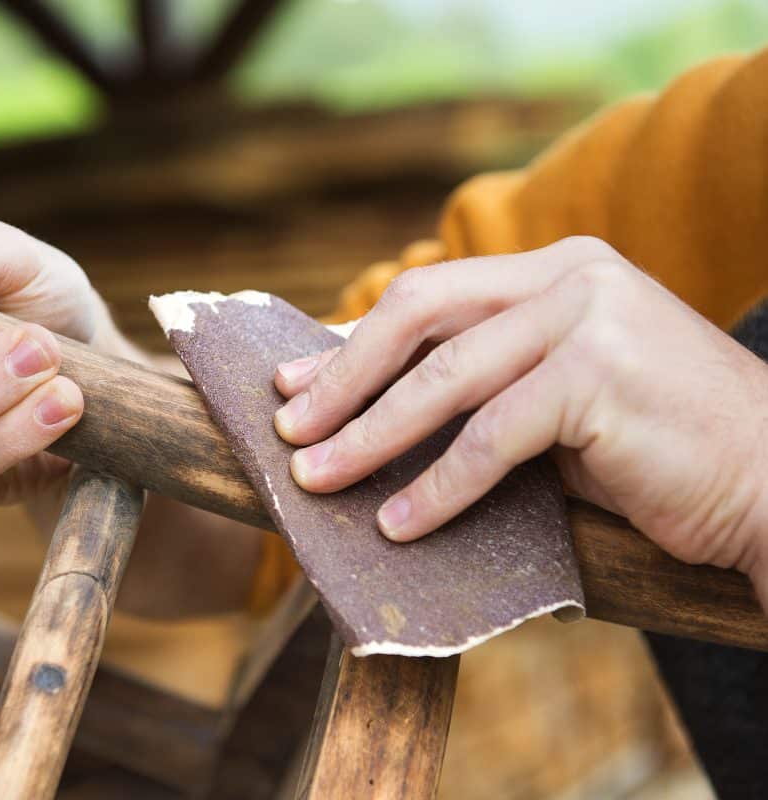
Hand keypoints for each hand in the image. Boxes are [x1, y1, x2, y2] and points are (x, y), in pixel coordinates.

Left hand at [272, 237, 767, 600]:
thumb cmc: (658, 447)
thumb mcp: (559, 394)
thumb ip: (486, 380)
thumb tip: (376, 403)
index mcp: (556, 268)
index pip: (427, 297)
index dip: (351, 343)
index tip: (292, 385)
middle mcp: (570, 276)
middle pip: (418, 316)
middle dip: (342, 380)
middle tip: (288, 430)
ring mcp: (588, 318)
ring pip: (443, 380)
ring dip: (369, 437)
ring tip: (317, 479)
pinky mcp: (600, 376)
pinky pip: (491, 438)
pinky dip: (437, 487)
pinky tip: (399, 524)